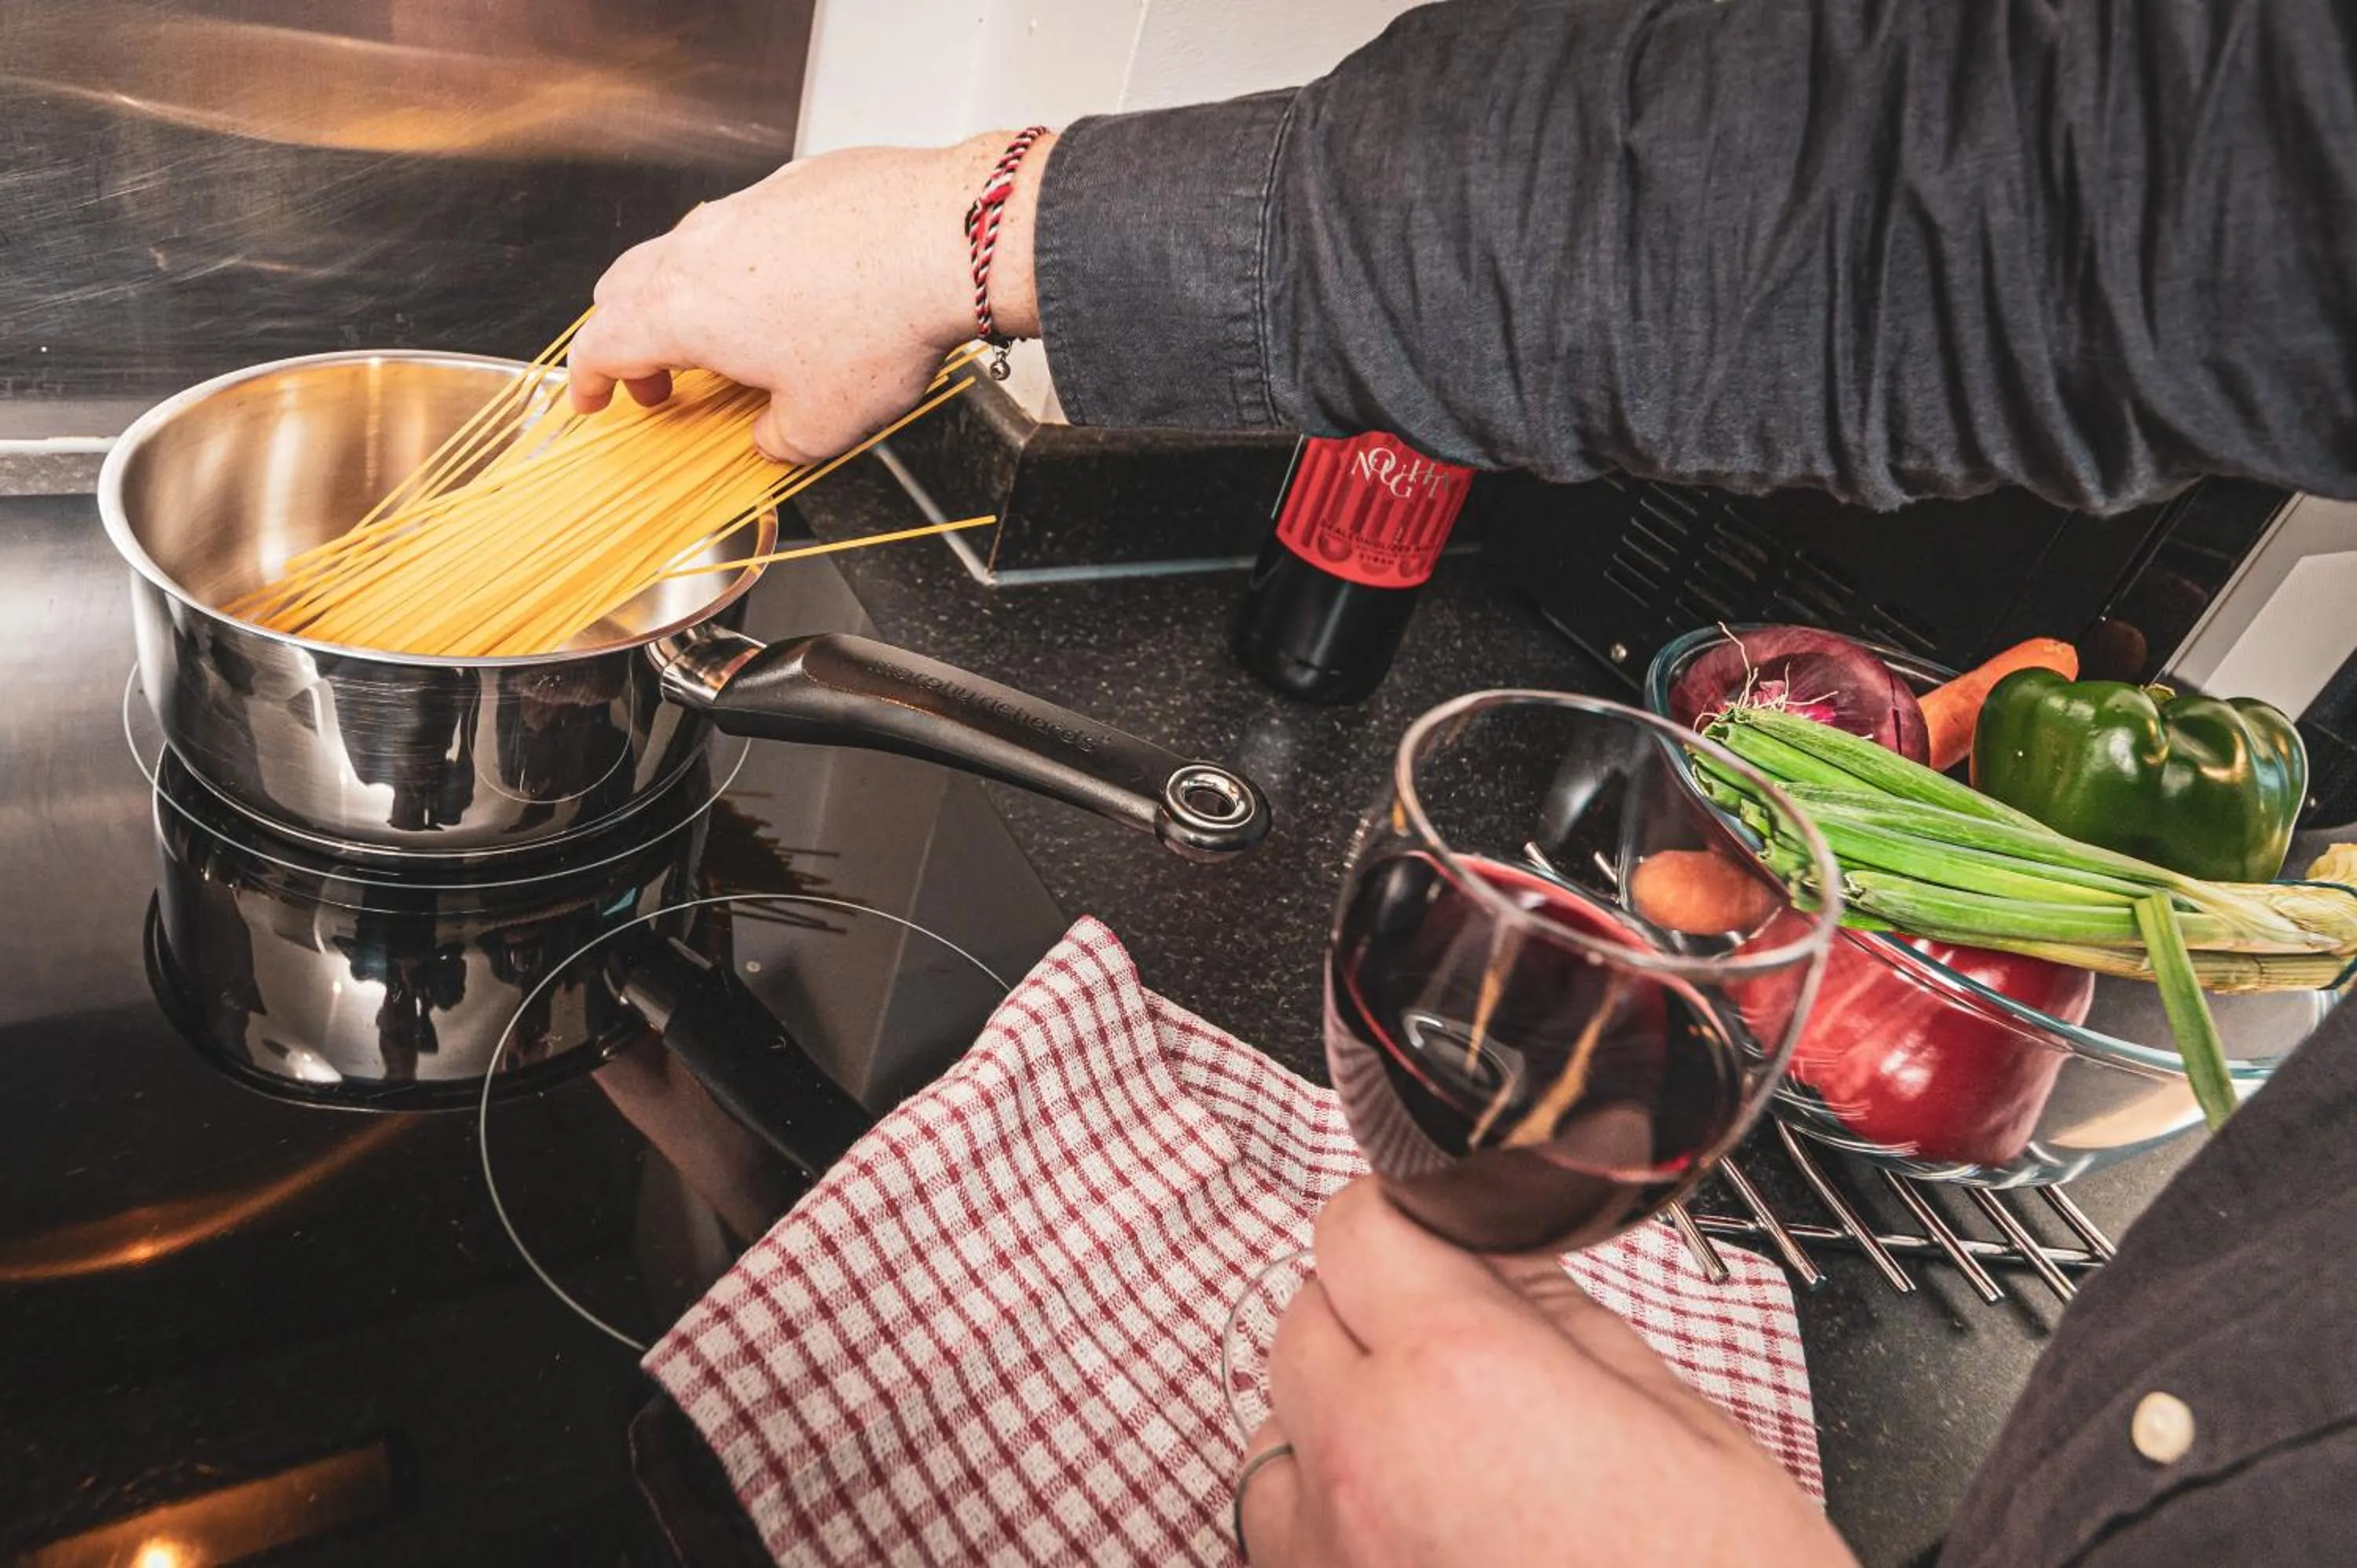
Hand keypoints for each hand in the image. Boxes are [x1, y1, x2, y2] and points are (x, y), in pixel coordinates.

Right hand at [566, 133, 1052, 463]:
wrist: (943, 240)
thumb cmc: (879, 327)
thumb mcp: (823, 425)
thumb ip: (777, 441)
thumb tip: (769, 438)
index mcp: (683, 311)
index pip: (601, 344)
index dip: (589, 380)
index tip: (595, 400)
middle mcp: (699, 248)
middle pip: (625, 288)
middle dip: (630, 338)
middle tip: (662, 378)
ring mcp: (743, 207)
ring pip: (682, 250)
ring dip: (686, 298)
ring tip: (729, 339)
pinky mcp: (790, 184)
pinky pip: (746, 226)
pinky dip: (745, 265)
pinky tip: (793, 294)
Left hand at [1237, 1179, 1855, 1567]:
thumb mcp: (1675, 1417)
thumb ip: (1554, 1310)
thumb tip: (1494, 1248)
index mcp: (1458, 1372)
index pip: (1355, 1224)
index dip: (1406, 1219)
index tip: (1443, 1239)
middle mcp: (1367, 1456)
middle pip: (1305, 1316)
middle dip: (1374, 1310)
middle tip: (1464, 1343)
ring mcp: (1333, 1549)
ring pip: (1277, 1420)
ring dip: (1340, 1410)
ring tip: (1443, 1447)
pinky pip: (1281, 1522)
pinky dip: (1326, 1503)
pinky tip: (1411, 1515)